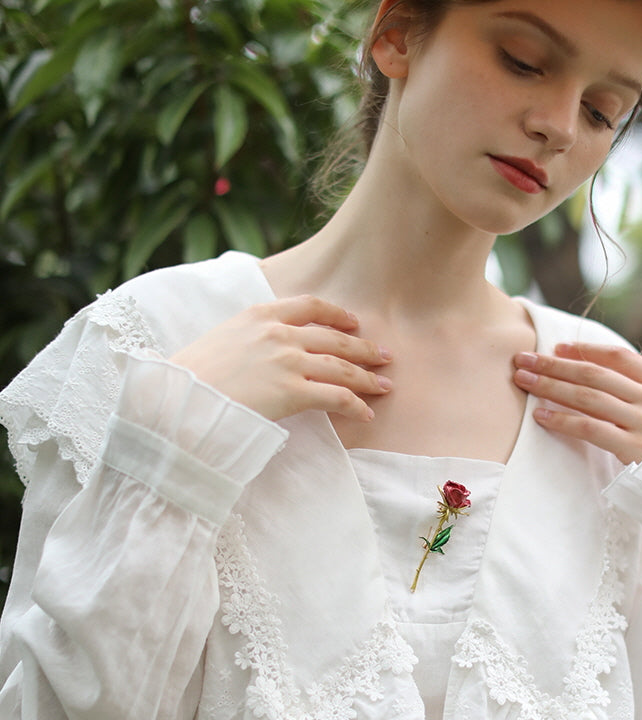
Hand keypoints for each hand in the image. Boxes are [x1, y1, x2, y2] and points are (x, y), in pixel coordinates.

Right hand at [170, 295, 391, 422]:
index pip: (309, 306)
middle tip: (384, 356)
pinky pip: (336, 397)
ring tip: (384, 386)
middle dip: (364, 349)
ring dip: (368, 378)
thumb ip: (249, 336)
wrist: (177, 399)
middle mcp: (278, 333)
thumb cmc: (191, 376)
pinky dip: (356, 405)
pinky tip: (366, 413)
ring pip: (342, 367)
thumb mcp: (221, 338)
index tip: (353, 322)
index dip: (337, 314)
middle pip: (335, 339)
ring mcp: (287, 362)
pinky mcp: (291, 392)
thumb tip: (262, 349)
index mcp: (259, 314)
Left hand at [513, 341, 641, 464]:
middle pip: (596, 373)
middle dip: (555, 364)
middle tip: (525, 358)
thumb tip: (626, 395)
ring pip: (587, 396)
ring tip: (522, 379)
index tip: (560, 348)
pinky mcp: (634, 450)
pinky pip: (589, 428)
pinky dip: (562, 420)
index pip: (621, 358)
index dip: (587, 350)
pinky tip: (541, 416)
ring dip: (550, 386)